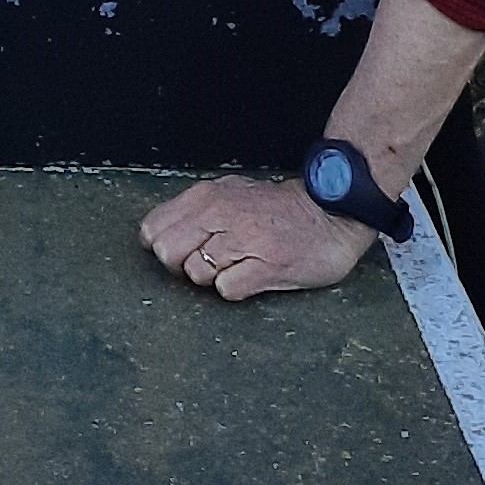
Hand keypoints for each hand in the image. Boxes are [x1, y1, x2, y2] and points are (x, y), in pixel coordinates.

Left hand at [139, 173, 370, 301]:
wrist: (329, 212)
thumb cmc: (276, 208)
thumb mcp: (229, 194)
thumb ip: (194, 211)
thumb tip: (156, 235)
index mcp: (207, 197)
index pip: (154, 229)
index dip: (164, 245)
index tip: (182, 250)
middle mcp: (221, 215)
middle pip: (169, 252)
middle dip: (181, 264)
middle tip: (208, 262)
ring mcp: (244, 241)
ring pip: (196, 273)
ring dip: (211, 278)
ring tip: (237, 265)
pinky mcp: (267, 267)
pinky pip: (227, 290)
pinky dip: (235, 289)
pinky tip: (252, 276)